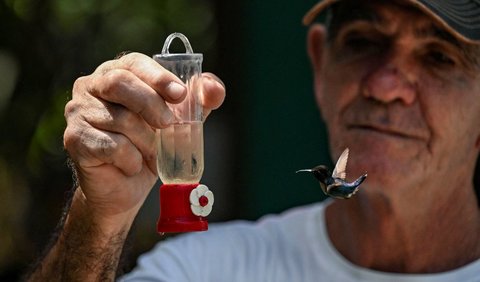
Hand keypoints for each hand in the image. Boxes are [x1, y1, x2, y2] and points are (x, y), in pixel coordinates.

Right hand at [64, 52, 224, 225]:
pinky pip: (111, 145)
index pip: (134, 62)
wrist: (126, 187)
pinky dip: (131, 159)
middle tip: (168, 124)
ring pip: (119, 119)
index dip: (158, 77)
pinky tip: (132, 165)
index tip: (180, 95)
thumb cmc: (151, 146)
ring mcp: (78, 111)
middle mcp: (91, 86)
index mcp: (116, 73)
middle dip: (151, 104)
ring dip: (146, 141)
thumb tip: (215, 89)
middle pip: (119, 83)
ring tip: (150, 153)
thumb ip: (199, 102)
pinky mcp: (74, 139)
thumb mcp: (180, 122)